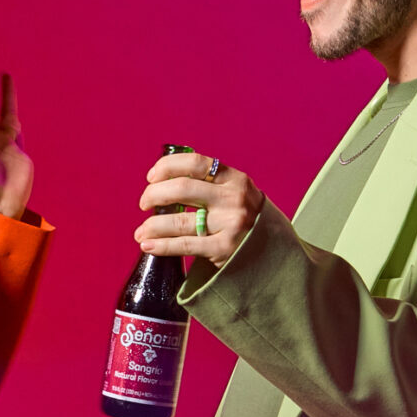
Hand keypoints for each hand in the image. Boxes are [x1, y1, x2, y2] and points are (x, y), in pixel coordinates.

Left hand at [133, 149, 264, 267]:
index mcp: (235, 179)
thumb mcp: (238, 194)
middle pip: (182, 189)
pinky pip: (183, 245)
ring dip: (151, 225)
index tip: (151, 177)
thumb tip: (166, 180)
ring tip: (141, 232)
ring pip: (178, 221)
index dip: (167, 166)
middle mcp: (234, 199)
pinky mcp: (224, 250)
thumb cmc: (248, 220)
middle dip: (153, 195)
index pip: (195, 163)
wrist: (275, 254)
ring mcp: (230, 224)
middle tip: (144, 204)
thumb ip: (211, 184)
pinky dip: (160, 245)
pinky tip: (148, 245)